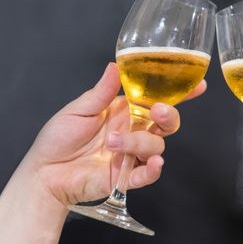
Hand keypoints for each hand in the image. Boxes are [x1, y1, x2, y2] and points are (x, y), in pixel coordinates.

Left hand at [21, 62, 205, 207]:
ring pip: (156, 145)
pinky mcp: (126, 177)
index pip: (157, 100)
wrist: (44, 172)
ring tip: (112, 142)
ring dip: (139, 142)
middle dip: (169, 115)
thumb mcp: (79, 110)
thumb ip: (101, 93)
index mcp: (124, 111)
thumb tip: (114, 66)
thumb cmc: (58, 138)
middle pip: (166, 123)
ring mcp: (131, 155)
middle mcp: (133, 131)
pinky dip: (154, 169)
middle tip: (157, 111)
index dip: (179, 94)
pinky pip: (148, 174)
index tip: (198, 86)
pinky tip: (153, 163)